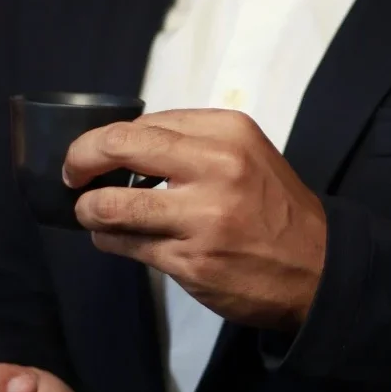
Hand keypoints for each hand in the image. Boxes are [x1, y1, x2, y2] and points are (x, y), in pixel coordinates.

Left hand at [65, 109, 326, 331]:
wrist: (318, 268)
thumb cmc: (274, 207)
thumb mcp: (247, 153)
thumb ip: (192, 142)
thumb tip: (123, 143)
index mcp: (229, 132)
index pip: (145, 123)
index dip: (106, 137)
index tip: (93, 151)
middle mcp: (217, 167)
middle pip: (121, 147)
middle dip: (82, 158)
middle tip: (72, 172)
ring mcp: (204, 217)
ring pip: (113, 205)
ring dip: (89, 208)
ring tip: (90, 212)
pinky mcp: (193, 261)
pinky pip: (128, 245)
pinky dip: (109, 240)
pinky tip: (113, 238)